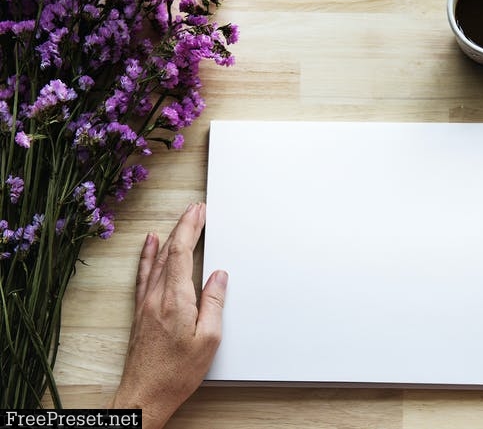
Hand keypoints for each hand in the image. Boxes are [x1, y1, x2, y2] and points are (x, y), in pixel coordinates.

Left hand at [109, 203, 227, 428]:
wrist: (144, 395)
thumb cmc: (176, 372)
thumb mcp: (208, 340)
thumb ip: (214, 303)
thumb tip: (219, 276)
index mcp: (175, 300)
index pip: (181, 253)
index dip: (190, 228)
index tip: (198, 212)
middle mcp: (156, 297)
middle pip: (169, 251)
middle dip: (183, 226)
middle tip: (195, 210)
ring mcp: (146, 303)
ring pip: (156, 260)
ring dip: (169, 236)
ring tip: (180, 220)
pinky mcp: (140, 311)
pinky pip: (144, 273)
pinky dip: (148, 255)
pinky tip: (150, 244)